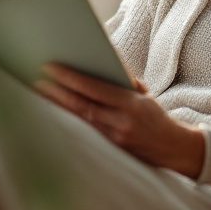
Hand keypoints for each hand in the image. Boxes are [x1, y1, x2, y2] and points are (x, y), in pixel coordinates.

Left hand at [34, 63, 205, 178]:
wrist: (173, 148)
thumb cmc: (154, 115)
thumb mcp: (143, 93)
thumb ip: (122, 79)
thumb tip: (100, 58)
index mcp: (131, 104)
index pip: (96, 89)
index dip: (72, 79)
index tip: (52, 68)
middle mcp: (122, 123)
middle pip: (83, 106)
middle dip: (58, 93)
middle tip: (38, 81)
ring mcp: (115, 139)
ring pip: (80, 121)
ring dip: (59, 107)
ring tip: (40, 94)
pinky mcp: (111, 151)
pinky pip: (85, 134)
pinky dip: (69, 122)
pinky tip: (55, 112)